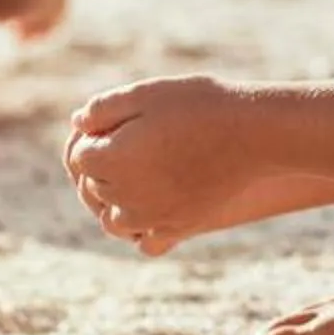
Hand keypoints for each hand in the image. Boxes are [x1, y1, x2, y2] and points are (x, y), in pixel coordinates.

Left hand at [63, 74, 272, 255]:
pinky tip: (156, 207)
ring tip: (143, 176)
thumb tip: (78, 123)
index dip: (95, 137)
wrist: (255, 135)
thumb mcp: (149, 92)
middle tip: (139, 143)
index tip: (121, 124)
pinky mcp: (178, 229)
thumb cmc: (202, 106)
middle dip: (107, 166)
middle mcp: (123, 195)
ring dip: (119, 201)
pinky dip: (144, 230)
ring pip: (114, 221)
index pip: (79, 156)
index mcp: (110, 158)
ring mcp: (150, 217)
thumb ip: (104, 107)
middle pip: (96, 186)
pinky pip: (146, 242)